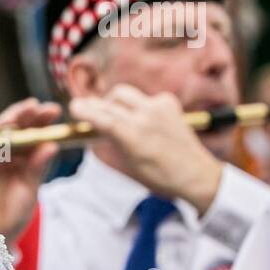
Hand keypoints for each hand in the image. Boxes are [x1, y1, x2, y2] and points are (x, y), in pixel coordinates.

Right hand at [0, 97, 60, 239]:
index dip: (41, 121)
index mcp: (21, 160)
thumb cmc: (13, 214)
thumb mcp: (31, 188)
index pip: (31, 134)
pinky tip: (6, 124)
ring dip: (11, 118)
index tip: (55, 111)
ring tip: (27, 109)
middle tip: (44, 107)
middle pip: (15, 128)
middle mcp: (4, 156)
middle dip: (28, 115)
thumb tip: (52, 145)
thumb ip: (37, 167)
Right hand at [69, 85, 221, 214]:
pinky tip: (140, 117)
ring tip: (113, 114)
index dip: (85, 111)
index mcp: (134, 136)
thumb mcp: (129, 163)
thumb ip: (112, 140)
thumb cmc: (159, 175)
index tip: (74, 107)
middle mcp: (147, 116)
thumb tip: (96, 126)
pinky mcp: (169, 102)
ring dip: (114, 102)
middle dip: (96, 104)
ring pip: (125, 94)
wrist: (196, 174)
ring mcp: (159, 107)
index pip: (103, 117)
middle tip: (86, 109)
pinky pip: (143, 97)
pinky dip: (136, 105)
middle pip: (112, 100)